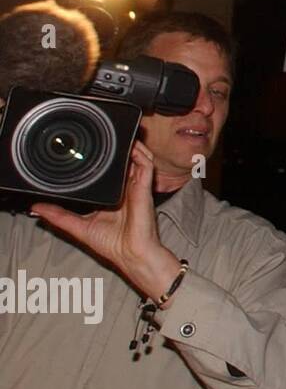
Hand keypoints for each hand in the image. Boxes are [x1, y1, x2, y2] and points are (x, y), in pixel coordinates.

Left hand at [30, 140, 180, 300]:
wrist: (130, 253)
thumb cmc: (112, 244)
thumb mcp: (78, 226)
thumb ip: (58, 216)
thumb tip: (37, 208)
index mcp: (114, 196)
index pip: (113, 172)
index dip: (107, 160)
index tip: (94, 150)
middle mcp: (127, 189)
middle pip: (127, 161)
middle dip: (121, 148)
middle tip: (109, 136)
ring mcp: (137, 187)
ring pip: (139, 158)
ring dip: (132, 146)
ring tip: (121, 135)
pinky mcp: (144, 188)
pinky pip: (146, 165)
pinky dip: (140, 154)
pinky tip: (131, 146)